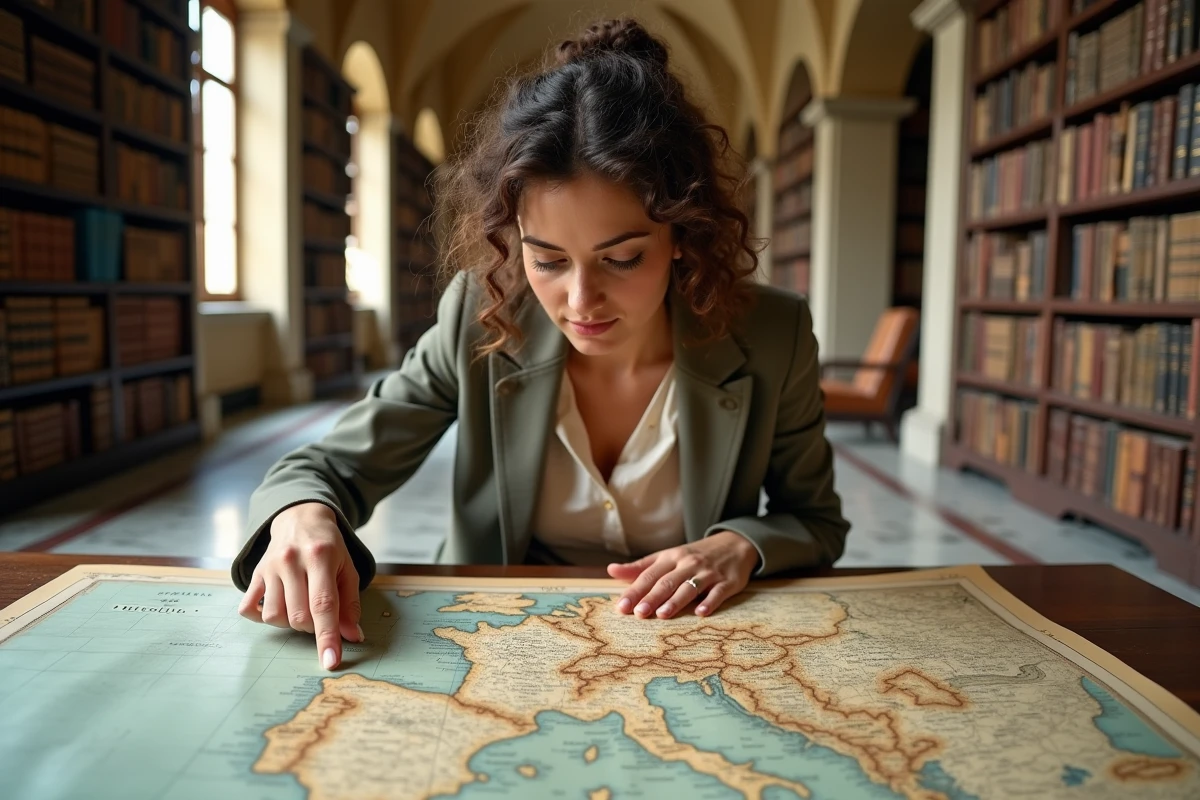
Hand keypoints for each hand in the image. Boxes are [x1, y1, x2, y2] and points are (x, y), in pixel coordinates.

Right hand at [237, 502, 363, 669]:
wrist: (300, 518)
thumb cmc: (329, 547)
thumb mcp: (347, 568)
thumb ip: (350, 603)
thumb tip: (351, 636)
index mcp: (320, 557)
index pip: (323, 605)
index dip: (327, 636)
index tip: (330, 661)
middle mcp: (291, 560)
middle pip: (298, 615)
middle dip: (312, 627)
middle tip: (320, 615)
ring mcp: (269, 567)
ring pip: (274, 616)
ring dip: (290, 623)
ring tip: (301, 607)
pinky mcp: (255, 573)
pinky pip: (248, 607)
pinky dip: (261, 617)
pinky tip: (278, 606)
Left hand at [606, 531, 758, 618]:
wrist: (734, 544)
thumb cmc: (693, 556)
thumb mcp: (667, 557)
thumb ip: (640, 567)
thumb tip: (612, 570)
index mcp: (671, 557)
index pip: (649, 575)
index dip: (635, 590)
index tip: (622, 606)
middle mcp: (688, 564)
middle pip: (667, 582)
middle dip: (652, 597)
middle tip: (639, 613)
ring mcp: (708, 573)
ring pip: (690, 587)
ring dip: (676, 601)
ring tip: (662, 614)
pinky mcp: (728, 582)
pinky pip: (718, 593)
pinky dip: (710, 602)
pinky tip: (701, 612)